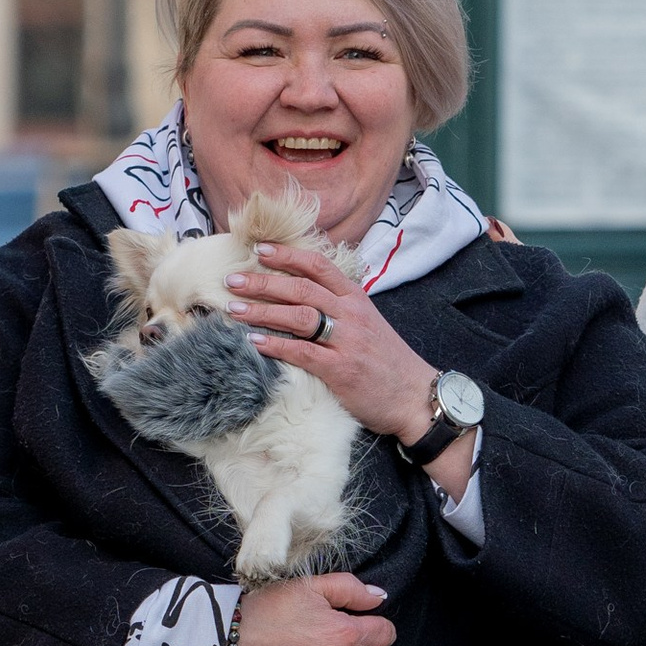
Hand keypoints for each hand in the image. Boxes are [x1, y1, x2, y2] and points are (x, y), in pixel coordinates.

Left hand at [224, 241, 443, 449]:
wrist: (414, 395)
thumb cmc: (386, 361)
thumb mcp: (366, 323)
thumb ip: (338, 307)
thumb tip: (300, 295)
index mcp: (355, 298)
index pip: (318, 266)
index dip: (286, 255)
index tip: (258, 250)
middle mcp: (351, 313)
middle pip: (300, 288)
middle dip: (262, 282)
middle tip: (232, 280)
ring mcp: (347, 340)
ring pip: (298, 316)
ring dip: (262, 311)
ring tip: (234, 309)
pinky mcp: (341, 369)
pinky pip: (302, 352)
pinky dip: (276, 345)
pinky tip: (254, 341)